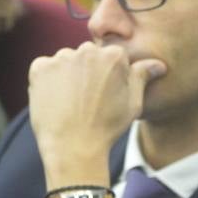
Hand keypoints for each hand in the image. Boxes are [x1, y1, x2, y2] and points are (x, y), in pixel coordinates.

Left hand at [27, 42, 166, 191]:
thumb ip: (142, 76)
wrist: (73, 148)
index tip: (104, 94)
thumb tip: (158, 64)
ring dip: (67, 74)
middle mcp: (87, 50)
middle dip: (87, 71)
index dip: (108, 76)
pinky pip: (44, 68)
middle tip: (87, 99)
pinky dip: (47, 80)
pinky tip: (55, 100)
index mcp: (113, 55)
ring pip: (65, 61)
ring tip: (70, 102)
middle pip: (87, 56)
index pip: (111, 56)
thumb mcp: (133, 103)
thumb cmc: (107, 127)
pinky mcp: (39, 68)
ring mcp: (61, 58)